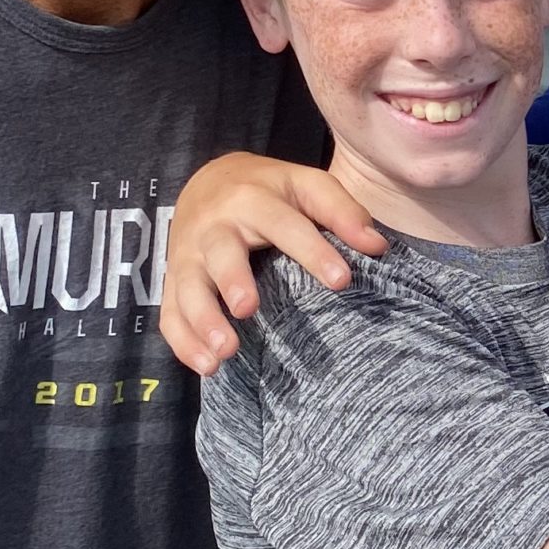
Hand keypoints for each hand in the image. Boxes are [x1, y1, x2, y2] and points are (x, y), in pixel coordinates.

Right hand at [159, 154, 387, 374]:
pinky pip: (170, 313)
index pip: (284, 224)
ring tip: (225, 353)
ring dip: (203, 320)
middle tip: (248, 309)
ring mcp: (189, 255)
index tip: (341, 281)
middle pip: (220, 253)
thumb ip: (342, 211)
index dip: (312, 251)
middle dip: (231, 280)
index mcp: (252, 198)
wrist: (208, 180)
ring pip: (188, 288)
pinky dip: (183, 342)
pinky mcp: (175, 280)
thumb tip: (378, 246)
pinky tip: (207, 367)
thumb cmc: (269, 190)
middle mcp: (215, 226)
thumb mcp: (306, 185)